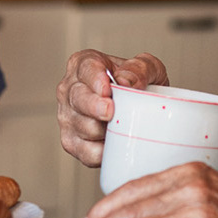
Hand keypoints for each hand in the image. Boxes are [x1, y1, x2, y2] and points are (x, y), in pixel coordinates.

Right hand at [56, 49, 168, 166]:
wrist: (143, 112)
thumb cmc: (141, 87)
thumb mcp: (150, 69)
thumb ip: (140, 68)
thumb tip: (126, 81)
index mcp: (83, 65)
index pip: (85, 68)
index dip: (95, 79)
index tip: (108, 89)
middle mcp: (69, 90)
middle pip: (77, 98)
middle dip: (93, 106)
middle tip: (110, 112)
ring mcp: (67, 117)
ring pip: (81, 126)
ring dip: (104, 130)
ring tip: (123, 127)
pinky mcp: (71, 142)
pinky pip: (85, 151)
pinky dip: (103, 152)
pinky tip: (116, 146)